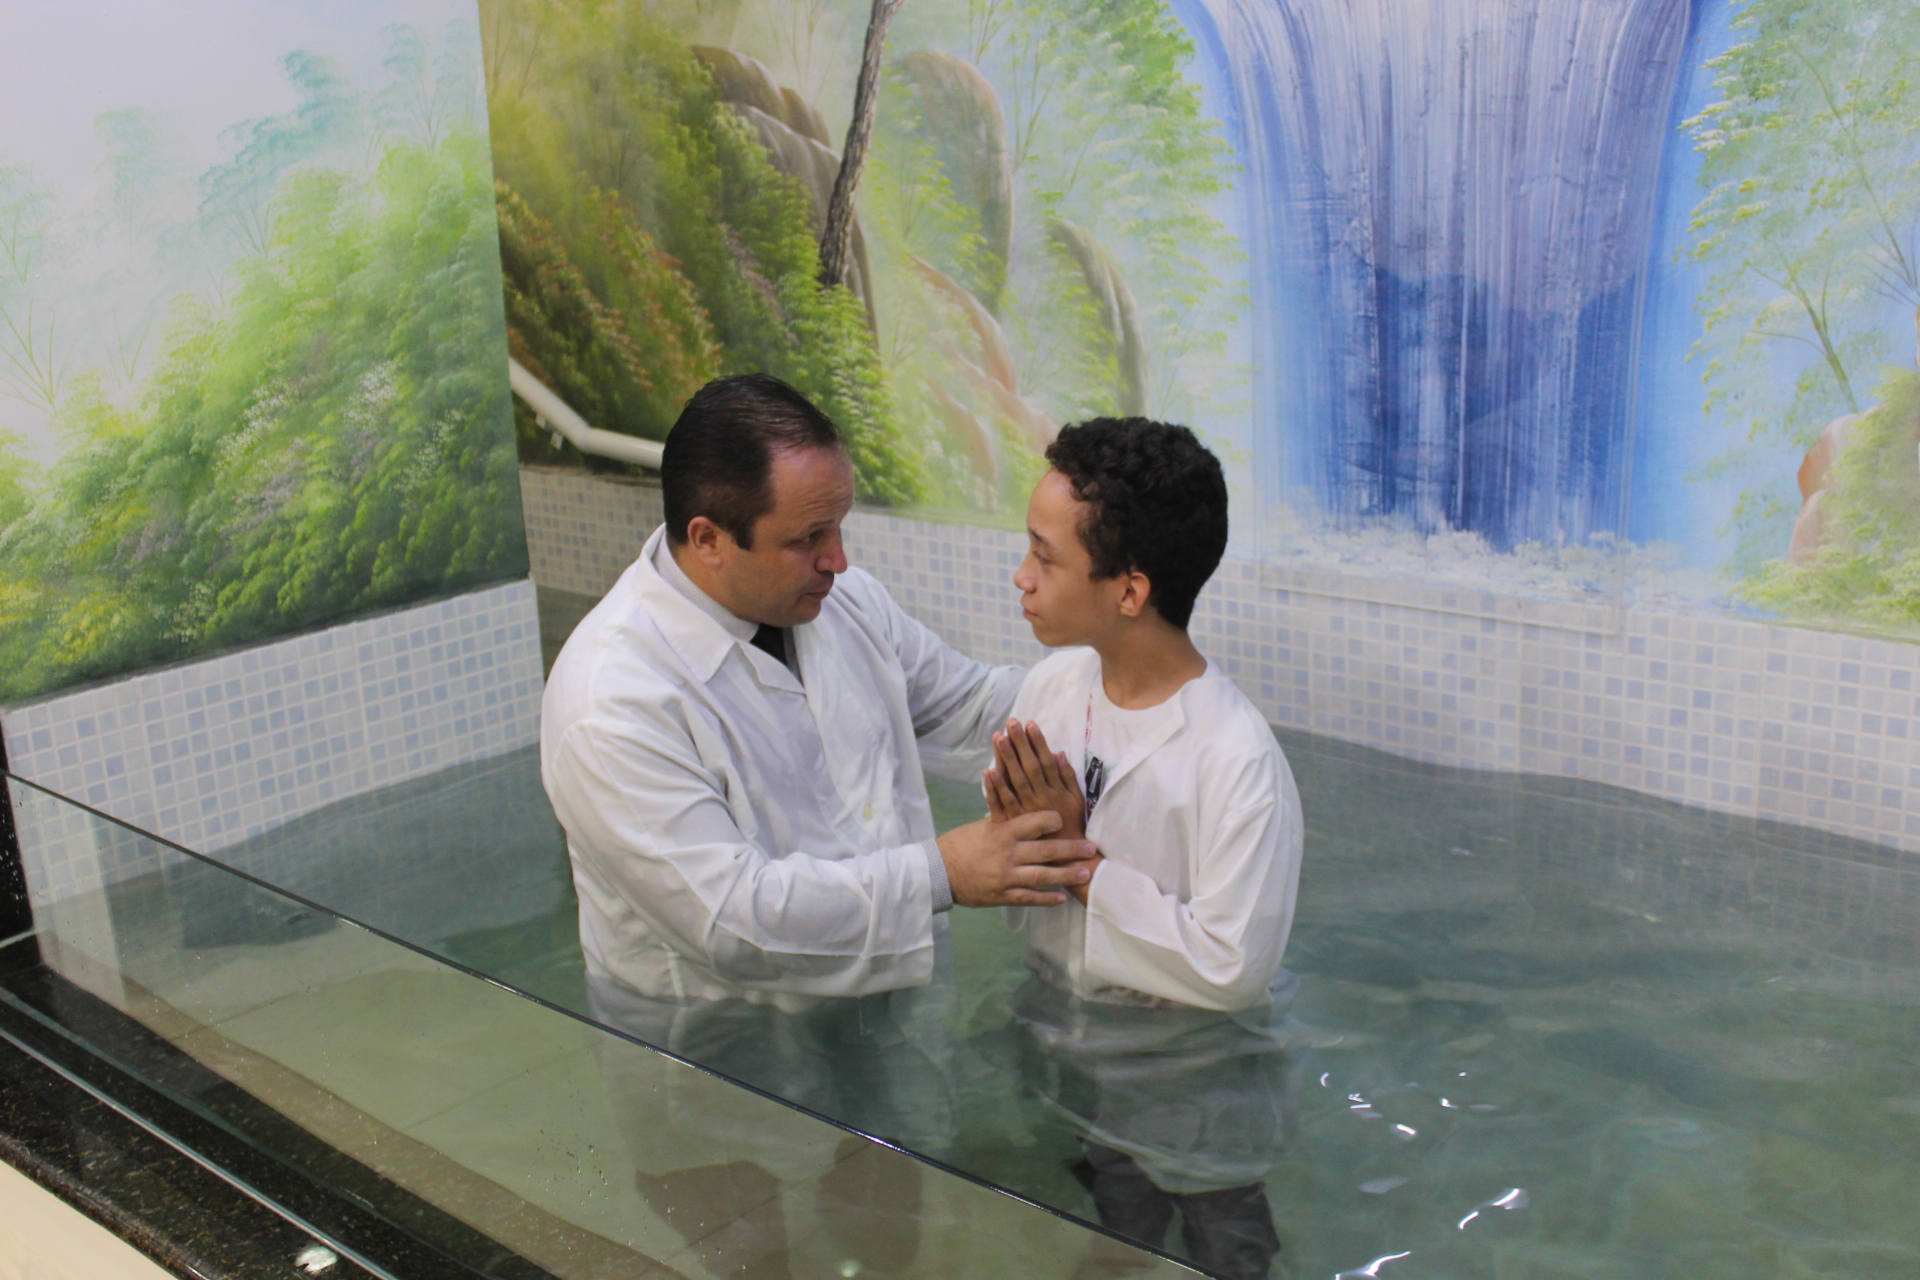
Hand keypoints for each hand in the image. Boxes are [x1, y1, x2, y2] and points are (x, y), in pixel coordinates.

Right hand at [936, 810, 1096, 907]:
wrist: (939, 871)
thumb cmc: (962, 843)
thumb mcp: (984, 824)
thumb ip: (1005, 813)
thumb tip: (1019, 791)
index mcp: (1003, 831)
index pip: (1034, 822)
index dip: (1051, 820)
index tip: (1064, 819)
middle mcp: (1008, 853)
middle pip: (1046, 851)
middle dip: (1070, 850)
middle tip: (1090, 849)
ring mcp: (1007, 876)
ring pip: (1042, 876)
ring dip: (1066, 875)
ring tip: (1084, 874)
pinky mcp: (1002, 895)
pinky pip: (1029, 898)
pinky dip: (1046, 898)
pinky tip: (1061, 898)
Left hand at [985, 719, 1086, 839]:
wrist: (1064, 859)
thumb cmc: (1072, 826)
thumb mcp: (1076, 801)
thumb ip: (1068, 777)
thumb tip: (1059, 753)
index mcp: (1057, 791)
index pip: (1046, 762)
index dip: (1038, 742)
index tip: (1031, 724)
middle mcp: (1041, 798)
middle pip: (1029, 766)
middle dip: (1020, 743)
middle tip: (1011, 723)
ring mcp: (1026, 810)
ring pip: (1015, 780)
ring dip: (1006, 758)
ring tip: (998, 737)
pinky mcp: (1013, 822)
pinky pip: (1002, 803)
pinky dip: (994, 787)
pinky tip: (987, 770)